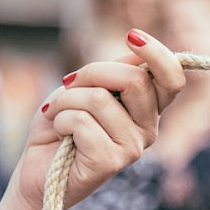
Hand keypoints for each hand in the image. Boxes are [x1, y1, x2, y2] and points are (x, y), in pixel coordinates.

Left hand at [0, 30, 184, 209]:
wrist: (37, 173)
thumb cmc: (60, 128)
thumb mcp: (82, 89)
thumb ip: (109, 73)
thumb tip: (134, 52)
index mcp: (148, 110)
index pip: (172, 79)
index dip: (158, 54)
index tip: (133, 36)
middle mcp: (149, 129)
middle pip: (135, 80)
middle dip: (93, 71)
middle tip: (70, 82)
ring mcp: (133, 148)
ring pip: (100, 99)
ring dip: (66, 100)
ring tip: (58, 114)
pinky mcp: (111, 162)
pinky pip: (81, 122)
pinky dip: (60, 119)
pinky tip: (59, 134)